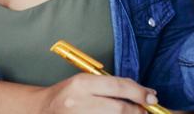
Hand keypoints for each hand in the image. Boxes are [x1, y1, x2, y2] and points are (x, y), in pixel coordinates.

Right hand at [36, 73, 158, 113]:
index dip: (139, 92)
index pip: (117, 86)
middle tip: (145, 109)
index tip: (152, 96)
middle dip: (138, 110)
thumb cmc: (66, 94)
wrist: (42, 110)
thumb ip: (108, 85)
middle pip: (119, 109)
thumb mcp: (83, 82)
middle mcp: (80, 101)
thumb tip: (139, 92)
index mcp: (82, 83)